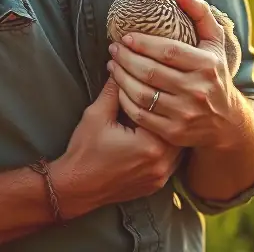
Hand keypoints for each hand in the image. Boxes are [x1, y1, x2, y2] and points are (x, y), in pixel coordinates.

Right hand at [49, 77, 181, 218]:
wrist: (75, 188)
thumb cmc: (84, 152)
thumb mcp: (97, 114)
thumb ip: (115, 89)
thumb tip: (123, 64)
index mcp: (150, 145)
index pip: (166, 111)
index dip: (160, 94)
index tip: (156, 83)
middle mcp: (161, 163)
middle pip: (177, 128)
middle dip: (169, 112)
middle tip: (165, 95)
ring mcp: (161, 176)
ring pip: (178, 146)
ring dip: (171, 129)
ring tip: (164, 113)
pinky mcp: (156, 184)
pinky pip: (172, 161)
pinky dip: (167, 147)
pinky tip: (159, 133)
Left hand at [107, 0, 246, 150]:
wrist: (226, 123)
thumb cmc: (216, 74)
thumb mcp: (215, 42)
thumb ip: (199, 13)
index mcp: (207, 65)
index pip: (168, 51)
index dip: (143, 43)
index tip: (125, 37)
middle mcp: (198, 91)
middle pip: (151, 72)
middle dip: (126, 58)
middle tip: (113, 49)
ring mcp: (186, 114)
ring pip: (143, 94)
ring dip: (121, 78)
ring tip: (113, 65)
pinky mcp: (174, 133)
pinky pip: (141, 115)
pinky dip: (125, 100)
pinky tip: (118, 88)